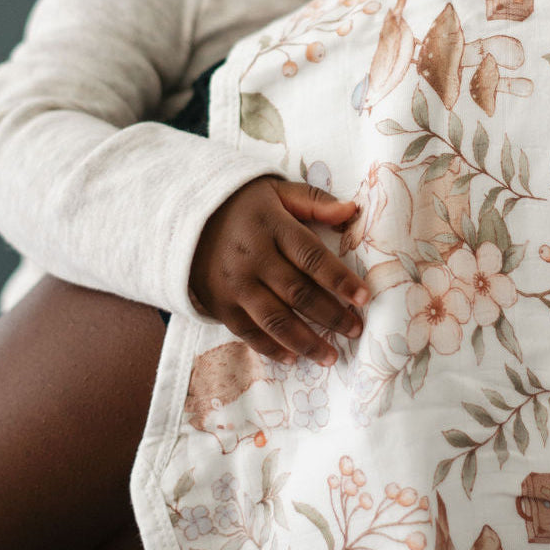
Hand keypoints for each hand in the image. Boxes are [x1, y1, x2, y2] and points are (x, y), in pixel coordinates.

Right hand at [189, 177, 368, 365]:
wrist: (184, 217)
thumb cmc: (242, 205)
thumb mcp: (276, 191)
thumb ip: (314, 202)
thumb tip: (352, 211)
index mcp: (271, 227)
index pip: (312, 257)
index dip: (339, 279)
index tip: (364, 298)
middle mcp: (253, 258)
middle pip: (298, 293)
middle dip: (331, 316)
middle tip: (356, 330)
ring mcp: (235, 284)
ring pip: (275, 320)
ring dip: (306, 342)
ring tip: (330, 357)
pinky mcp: (220, 303)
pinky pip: (248, 332)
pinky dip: (271, 349)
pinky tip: (293, 359)